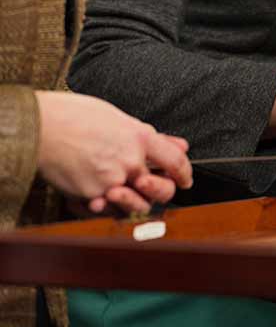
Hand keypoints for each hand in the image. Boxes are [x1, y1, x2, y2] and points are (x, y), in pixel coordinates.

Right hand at [35, 92, 192, 213]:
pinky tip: (99, 197)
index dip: (185, 173)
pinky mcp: (91, 195)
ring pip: (138, 205)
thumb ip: (151, 136)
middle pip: (162, 190)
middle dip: (163, 191)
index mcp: (140, 137)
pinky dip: (106, 206)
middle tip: (151, 185)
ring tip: (121, 189)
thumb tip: (180, 145)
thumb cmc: (75, 116)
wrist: (39, 127)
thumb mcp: (119, 118)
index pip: (176, 161)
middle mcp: (130, 161)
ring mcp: (111, 181)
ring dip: (136, 201)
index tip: (186, 180)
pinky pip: (108, 210)